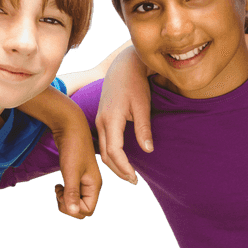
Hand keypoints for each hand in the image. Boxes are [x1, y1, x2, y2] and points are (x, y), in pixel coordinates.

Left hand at [53, 119, 101, 219]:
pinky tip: (58, 185)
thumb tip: (73, 211)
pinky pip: (72, 193)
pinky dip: (64, 193)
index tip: (62, 195)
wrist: (70, 128)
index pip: (87, 210)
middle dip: (68, 206)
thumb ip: (72, 192)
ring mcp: (84, 181)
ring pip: (76, 202)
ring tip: (57, 189)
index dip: (73, 209)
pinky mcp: (77, 176)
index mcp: (94, 185)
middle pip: (82, 209)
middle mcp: (91, 185)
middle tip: (58, 193)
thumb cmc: (73, 148)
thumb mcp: (71, 172)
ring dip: (65, 200)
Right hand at [95, 46, 150, 183]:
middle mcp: (101, 121)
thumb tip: (148, 150)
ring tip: (129, 174)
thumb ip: (144, 128)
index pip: (114, 151)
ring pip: (102, 149)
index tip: (134, 177)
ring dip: (114, 164)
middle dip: (118, 170)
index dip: (123, 166)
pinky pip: (102, 142)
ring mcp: (99, 120)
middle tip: (133, 181)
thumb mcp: (142, 105)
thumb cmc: (135, 83)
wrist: (123, 66)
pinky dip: (110, 154)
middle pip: (105, 154)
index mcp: (111, 119)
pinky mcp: (101, 119)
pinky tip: (121, 159)